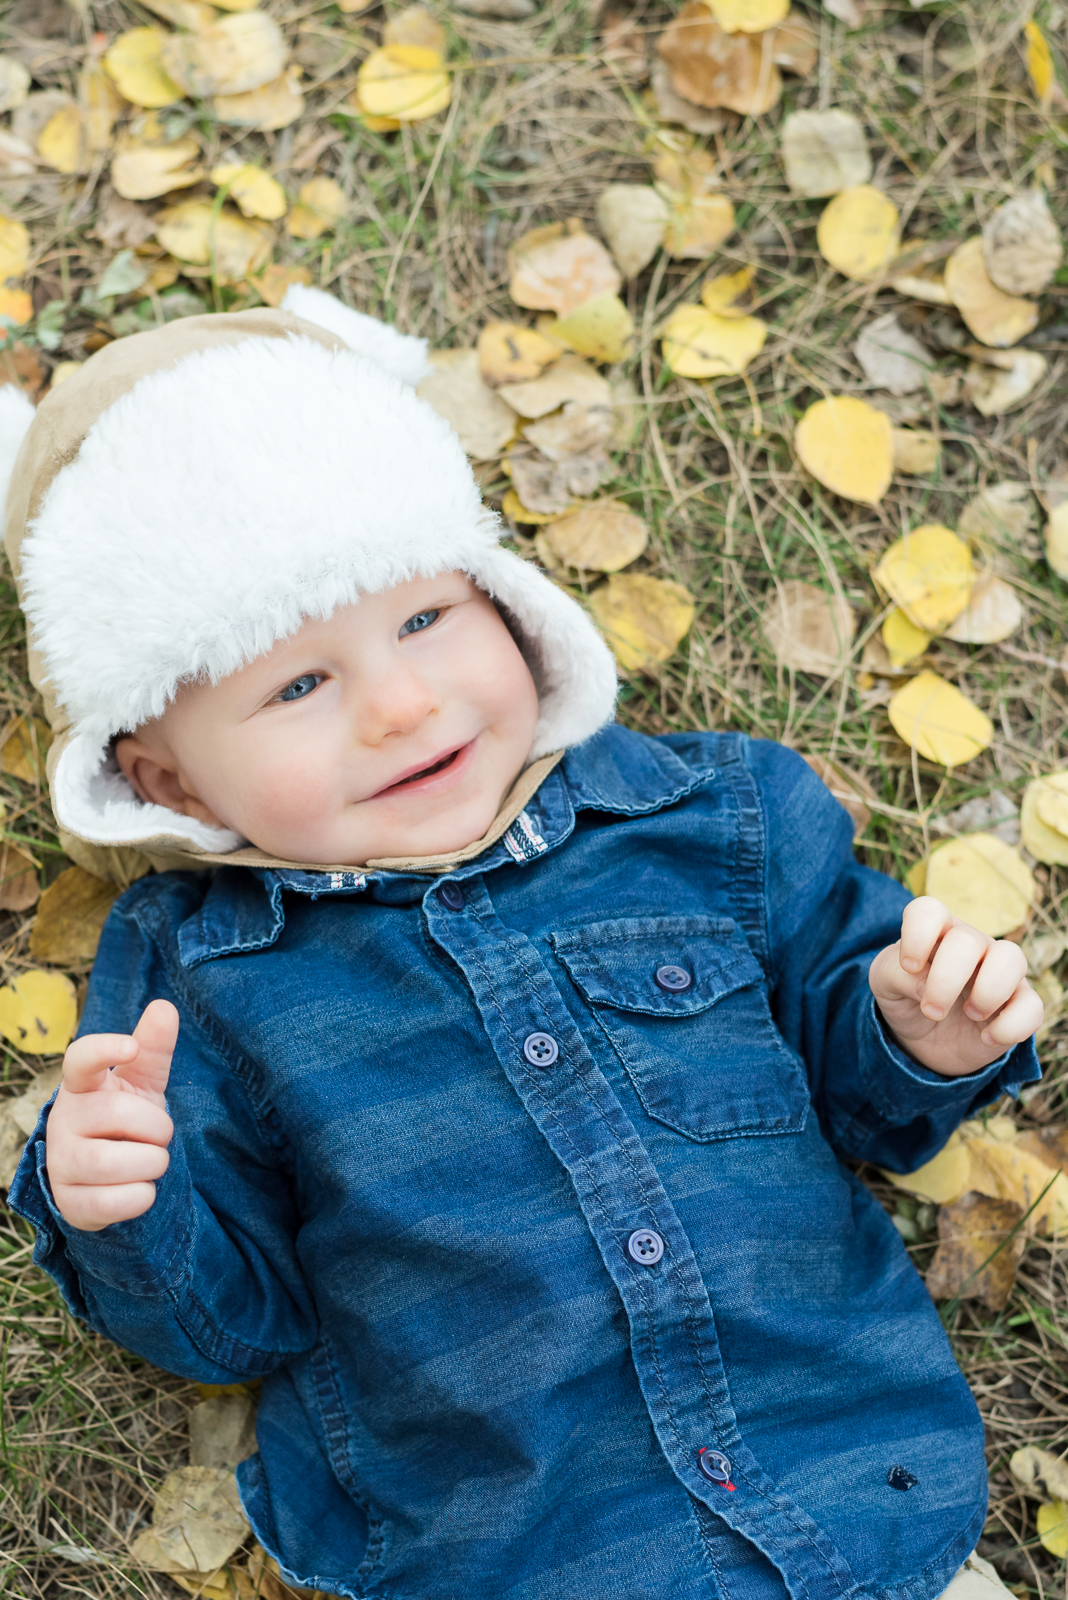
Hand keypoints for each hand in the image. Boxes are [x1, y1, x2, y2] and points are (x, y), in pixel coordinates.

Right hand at [45, 1000, 178, 1231]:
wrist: (110, 1176)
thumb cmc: (127, 1117)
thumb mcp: (142, 1082)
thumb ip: (153, 1048)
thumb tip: (165, 1007)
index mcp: (82, 1085)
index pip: (79, 1058)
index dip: (104, 1048)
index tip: (130, 1047)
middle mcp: (63, 1120)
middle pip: (118, 1113)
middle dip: (157, 1127)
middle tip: (160, 1135)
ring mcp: (60, 1162)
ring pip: (112, 1162)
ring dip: (151, 1163)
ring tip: (152, 1161)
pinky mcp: (68, 1202)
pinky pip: (111, 1203)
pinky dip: (141, 1197)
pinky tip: (142, 1189)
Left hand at [869, 897, 1042, 1077]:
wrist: (926, 1042)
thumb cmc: (906, 998)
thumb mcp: (884, 985)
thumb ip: (895, 975)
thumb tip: (924, 984)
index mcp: (935, 932)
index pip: (929, 910)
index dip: (917, 936)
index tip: (909, 967)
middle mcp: (971, 944)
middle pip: (967, 941)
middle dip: (945, 981)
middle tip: (931, 1010)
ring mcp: (999, 972)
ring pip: (1013, 958)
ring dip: (987, 992)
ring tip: (970, 1014)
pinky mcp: (1019, 1004)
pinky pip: (1032, 1006)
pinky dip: (1010, 1026)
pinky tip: (986, 1038)